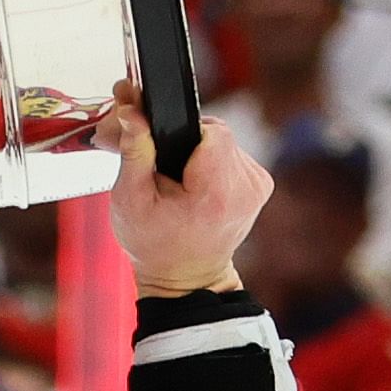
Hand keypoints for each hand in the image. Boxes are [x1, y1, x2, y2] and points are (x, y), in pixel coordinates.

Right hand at [95, 84, 265, 295]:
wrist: (185, 278)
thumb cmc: (154, 244)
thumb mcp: (130, 200)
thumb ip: (134, 151)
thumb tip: (131, 112)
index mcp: (217, 191)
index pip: (210, 129)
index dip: (180, 130)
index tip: (159, 146)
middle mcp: (246, 186)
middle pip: (214, 133)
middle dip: (183, 140)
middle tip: (158, 162)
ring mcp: (258, 185)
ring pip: (223, 142)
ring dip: (197, 152)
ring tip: (176, 178)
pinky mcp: (260, 185)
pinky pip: (231, 155)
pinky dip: (211, 163)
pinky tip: (194, 184)